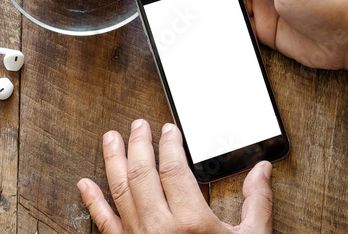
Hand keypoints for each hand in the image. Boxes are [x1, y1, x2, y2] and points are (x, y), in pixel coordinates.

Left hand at [78, 119, 273, 232]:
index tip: (169, 129)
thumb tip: (262, 170)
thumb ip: (257, 202)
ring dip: (113, 160)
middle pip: (142, 172)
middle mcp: (160, 227)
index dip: (169, 143)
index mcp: (191, 222)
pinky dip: (92, 201)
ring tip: (110, 138)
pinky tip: (85, 184)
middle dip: (138, 143)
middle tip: (137, 125)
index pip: (173, 167)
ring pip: (120, 189)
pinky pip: (103, 223)